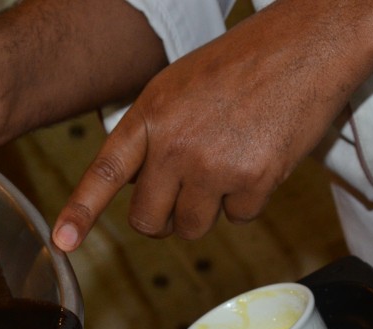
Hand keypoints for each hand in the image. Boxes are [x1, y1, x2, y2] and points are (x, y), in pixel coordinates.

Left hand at [52, 2, 365, 250]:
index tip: (63, 241)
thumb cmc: (242, 63)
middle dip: (163, 217)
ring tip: (227, 165)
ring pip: (191, 227)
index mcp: (150, 116)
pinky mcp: (254, 180)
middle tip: (183, 194)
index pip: (104, 173)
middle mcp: (175, 145)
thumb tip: (129, 184)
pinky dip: (248, 200)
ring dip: (206, 211)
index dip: (80, 212)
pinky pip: (238, 218)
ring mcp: (214, 165)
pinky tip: (258, 159)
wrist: (309, 43)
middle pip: (149, 220)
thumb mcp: (176, 88)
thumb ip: (149, 135)